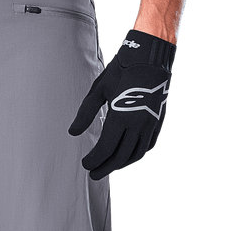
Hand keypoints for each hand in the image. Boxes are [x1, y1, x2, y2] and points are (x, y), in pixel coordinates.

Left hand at [69, 29, 177, 180]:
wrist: (151, 56)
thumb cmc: (122, 70)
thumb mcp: (99, 89)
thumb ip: (85, 113)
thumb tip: (72, 133)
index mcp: (121, 115)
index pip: (106, 148)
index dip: (94, 160)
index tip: (85, 164)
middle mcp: (138, 123)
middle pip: (120, 156)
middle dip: (105, 167)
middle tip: (93, 174)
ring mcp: (151, 124)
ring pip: (135, 155)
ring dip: (120, 165)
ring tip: (107, 169)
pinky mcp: (158, 122)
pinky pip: (147, 147)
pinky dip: (135, 156)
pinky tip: (126, 159)